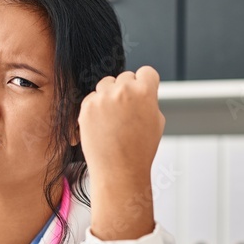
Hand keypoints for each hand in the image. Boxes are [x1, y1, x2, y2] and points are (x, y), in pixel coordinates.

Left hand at [77, 65, 164, 186]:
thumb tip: (141, 89)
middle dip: (127, 91)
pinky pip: (92, 98)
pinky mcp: (86, 107)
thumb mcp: (156, 121)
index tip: (142, 95)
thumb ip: (149, 100)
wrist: (119, 171)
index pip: (146, 72)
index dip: (145, 84)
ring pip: (106, 84)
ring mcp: (103, 98)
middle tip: (127, 113)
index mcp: (145, 91)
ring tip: (114, 120)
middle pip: (125, 77)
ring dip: (110, 95)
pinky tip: (102, 125)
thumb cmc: (140, 150)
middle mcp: (123, 90)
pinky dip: (96, 108)